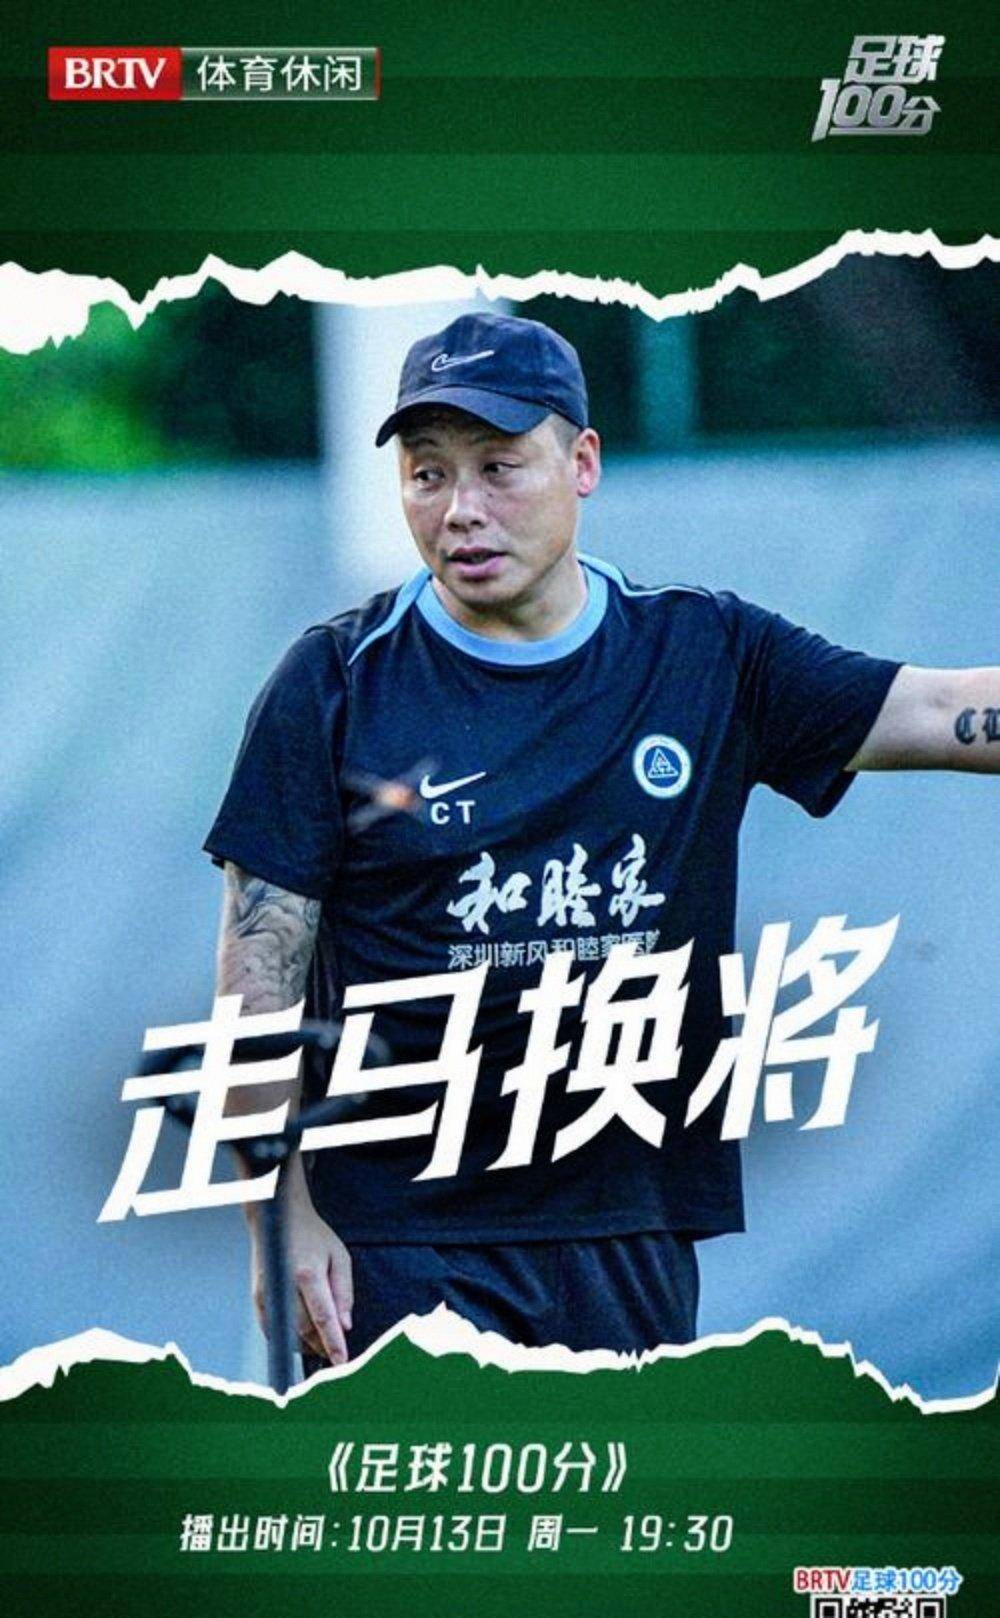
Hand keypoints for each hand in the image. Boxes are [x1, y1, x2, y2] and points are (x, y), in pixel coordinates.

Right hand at [251, 1185, 353, 1365]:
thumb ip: (344, 1292)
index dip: (333, 1342)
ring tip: (321, 1345)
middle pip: (304, 1329)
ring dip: (306, 1345)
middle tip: (335, 1354)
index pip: (323, 1317)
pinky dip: (287, 1339)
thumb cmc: (314, 1236)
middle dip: (321, 1346)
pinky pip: (271, 1329)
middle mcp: (284, 1285)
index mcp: (308, 1273)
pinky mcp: (257, 1296)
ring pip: (287, 1333)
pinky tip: (300, 1339)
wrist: (280, 1219)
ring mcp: (267, 1292)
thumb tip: (345, 1325)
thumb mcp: (339, 1256)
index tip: (342, 1361)